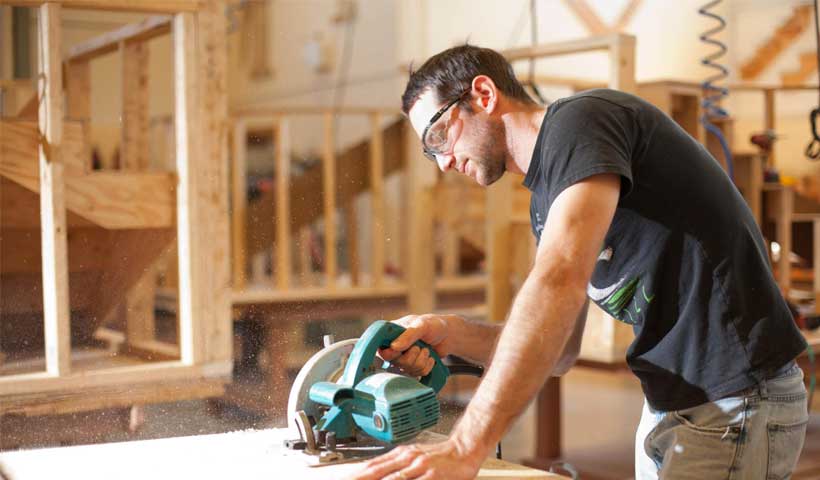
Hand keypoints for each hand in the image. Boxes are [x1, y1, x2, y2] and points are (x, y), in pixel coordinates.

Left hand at [346, 438, 482, 479]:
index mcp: (400, 454)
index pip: (372, 466)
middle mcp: (407, 459)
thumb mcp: (413, 456)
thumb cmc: (439, 457)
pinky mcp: (432, 477)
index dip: (357, 475)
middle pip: (377, 473)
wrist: (465, 449)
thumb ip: (394, 466)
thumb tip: (373, 471)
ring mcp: (419, 467)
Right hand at [379, 314, 462, 376]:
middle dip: (411, 356)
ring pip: (407, 369)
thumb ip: (408, 335)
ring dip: (421, 360)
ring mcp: (404, 358)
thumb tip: (393, 346)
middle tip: (419, 346)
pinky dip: (426, 366)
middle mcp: (395, 347)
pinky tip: (430, 358)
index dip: (390, 353)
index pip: (381, 348)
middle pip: (394, 361)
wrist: (448, 336)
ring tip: (426, 349)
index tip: (400, 350)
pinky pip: (417, 374)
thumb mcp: (422, 325)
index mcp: (391, 334)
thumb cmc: (434, 325)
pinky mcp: (413, 367)